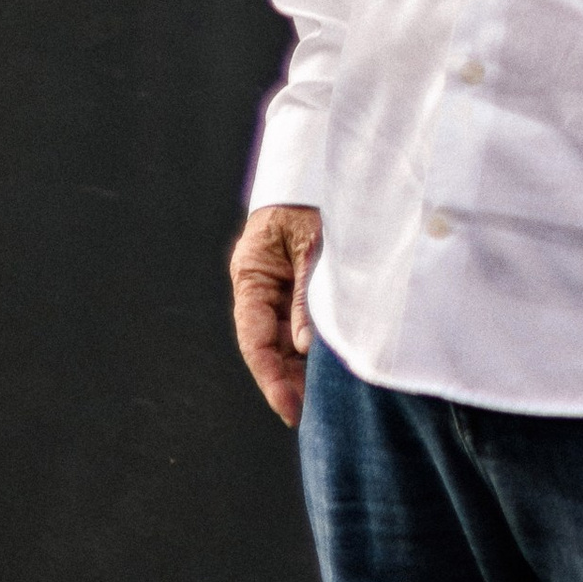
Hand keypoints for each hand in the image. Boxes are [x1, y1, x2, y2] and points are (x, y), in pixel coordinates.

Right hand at [231, 203, 323, 424]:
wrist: (327, 165)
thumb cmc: (315, 197)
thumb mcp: (313, 244)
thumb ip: (307, 294)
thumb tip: (306, 347)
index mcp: (251, 273)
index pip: (254, 338)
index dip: (270, 378)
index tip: (290, 410)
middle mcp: (261, 286)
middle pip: (270, 346)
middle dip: (289, 380)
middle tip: (314, 415)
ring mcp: (280, 287)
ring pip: (287, 340)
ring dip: (304, 368)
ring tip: (326, 401)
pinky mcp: (300, 285)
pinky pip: (303, 325)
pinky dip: (315, 347)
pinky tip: (331, 369)